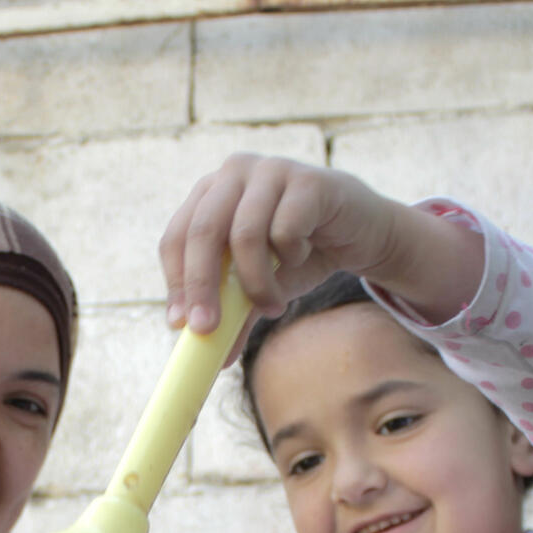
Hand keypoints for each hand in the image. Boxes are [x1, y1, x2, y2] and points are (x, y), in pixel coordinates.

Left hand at [160, 153, 482, 346]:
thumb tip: (211, 361)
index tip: (180, 325)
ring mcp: (271, 171)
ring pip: (244, 235)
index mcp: (210, 194)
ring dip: (256, 284)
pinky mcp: (308, 180)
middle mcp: (234, 173)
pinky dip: (291, 257)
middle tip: (208, 330)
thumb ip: (231, 316)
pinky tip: (304, 256)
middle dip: (202, 287)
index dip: (175, 282)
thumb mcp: (256, 290)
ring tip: (272, 306)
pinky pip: (286, 230)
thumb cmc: (298, 256)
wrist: (358, 236)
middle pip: (202, 232)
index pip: (176, 237)